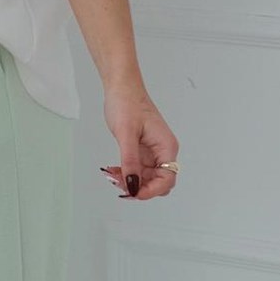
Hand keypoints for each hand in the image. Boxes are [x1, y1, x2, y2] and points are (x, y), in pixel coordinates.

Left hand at [99, 80, 179, 200]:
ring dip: (130, 181)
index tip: (133, 192)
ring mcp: (153, 153)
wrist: (122, 88)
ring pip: (146, 179)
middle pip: (158, 183)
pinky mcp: (143, 151)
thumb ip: (130, 161)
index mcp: (166, 147)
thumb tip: (133, 185)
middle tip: (119, 182)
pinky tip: (114, 170)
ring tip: (112, 174)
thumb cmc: (127, 103)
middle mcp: (163, 152)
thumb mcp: (126, 134)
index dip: (151, 190)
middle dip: (139, 187)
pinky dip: (127, 173)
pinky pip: (138, 170)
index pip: (167, 179)